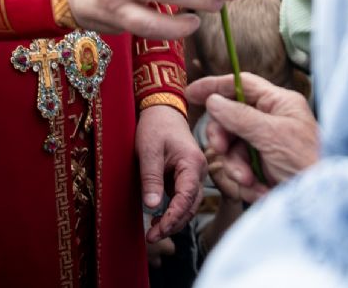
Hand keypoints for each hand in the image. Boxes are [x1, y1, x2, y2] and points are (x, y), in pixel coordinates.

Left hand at [135, 103, 203, 242]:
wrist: (162, 110)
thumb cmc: (155, 126)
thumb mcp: (148, 150)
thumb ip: (151, 178)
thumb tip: (152, 207)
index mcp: (193, 164)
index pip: (187, 198)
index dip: (173, 218)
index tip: (157, 231)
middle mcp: (199, 172)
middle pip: (191, 207)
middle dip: (172, 224)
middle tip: (151, 237)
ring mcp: (194, 176)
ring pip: (188, 206)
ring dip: (173, 220)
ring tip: (152, 232)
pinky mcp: (186, 178)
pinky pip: (183, 199)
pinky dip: (172, 211)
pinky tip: (157, 219)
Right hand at [187, 73, 318, 202]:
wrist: (324, 205)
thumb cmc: (308, 163)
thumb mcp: (273, 135)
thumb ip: (240, 116)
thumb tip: (214, 100)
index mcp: (279, 104)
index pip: (242, 84)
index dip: (216, 86)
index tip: (192, 93)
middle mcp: (272, 121)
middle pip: (230, 118)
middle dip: (224, 138)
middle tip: (221, 149)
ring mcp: (267, 146)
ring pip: (232, 148)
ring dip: (236, 166)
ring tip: (249, 180)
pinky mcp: (264, 169)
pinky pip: (240, 169)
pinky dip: (246, 182)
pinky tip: (260, 191)